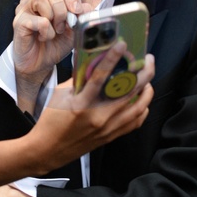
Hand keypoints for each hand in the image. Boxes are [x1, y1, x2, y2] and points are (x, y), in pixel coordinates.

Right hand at [12, 0, 89, 108]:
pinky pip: (40, 20)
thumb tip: (87, 7)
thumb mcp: (74, 29)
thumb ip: (81, 15)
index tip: (75, 11)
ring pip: (43, 0)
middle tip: (62, 26)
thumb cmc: (54, 44)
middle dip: (63, 10)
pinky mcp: (19, 22)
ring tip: (54, 32)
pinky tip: (45, 37)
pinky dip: (47, 32)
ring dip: (55, 20)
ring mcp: (24, 8)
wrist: (40, 64)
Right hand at [32, 41, 154, 172]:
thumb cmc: (51, 121)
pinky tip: (141, 101)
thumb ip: (79, 78)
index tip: (123, 46)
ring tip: (147, 80)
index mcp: (82, 104)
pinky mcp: (111, 136)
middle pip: (130, 92)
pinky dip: (142, 109)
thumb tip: (94, 62)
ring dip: (147, 90)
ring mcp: (107, 128)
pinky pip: (135, 122)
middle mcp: (99, 116)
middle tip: (148, 60)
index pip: (100, 77)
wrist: (47, 150)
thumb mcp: (60, 94)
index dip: (112, 58)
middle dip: (144, 73)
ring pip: (139, 107)